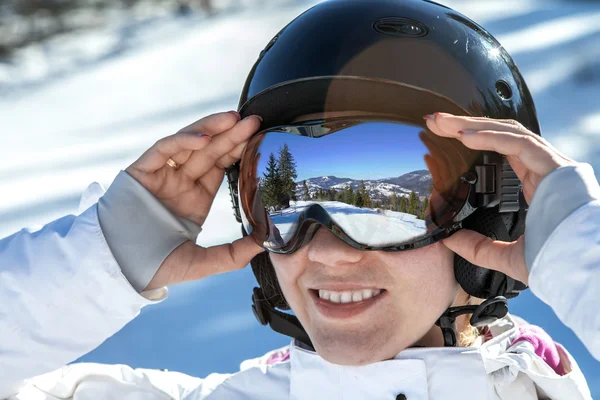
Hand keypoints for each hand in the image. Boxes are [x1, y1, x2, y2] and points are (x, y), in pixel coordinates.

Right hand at [126, 111, 264, 289]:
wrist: (118, 268)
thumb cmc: (154, 265)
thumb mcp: (202, 263)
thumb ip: (232, 255)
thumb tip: (264, 244)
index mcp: (195, 197)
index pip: (221, 165)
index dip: (238, 151)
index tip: (259, 140)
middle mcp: (180, 181)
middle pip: (210, 150)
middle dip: (232, 134)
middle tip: (254, 121)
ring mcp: (162, 174)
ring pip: (190, 142)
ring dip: (212, 128)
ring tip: (235, 119)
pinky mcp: (142, 170)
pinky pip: (165, 148)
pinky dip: (184, 140)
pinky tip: (205, 138)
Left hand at [424, 113, 576, 284]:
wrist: (585, 267)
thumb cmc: (557, 260)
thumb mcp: (507, 256)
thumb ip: (478, 247)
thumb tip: (450, 240)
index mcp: (535, 185)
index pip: (500, 150)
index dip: (473, 139)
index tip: (443, 137)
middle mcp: (542, 169)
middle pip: (498, 135)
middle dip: (464, 124)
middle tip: (434, 121)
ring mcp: (550, 165)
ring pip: (507, 132)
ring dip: (472, 124)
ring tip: (442, 123)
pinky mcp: (554, 166)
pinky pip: (519, 143)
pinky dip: (490, 137)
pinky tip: (464, 136)